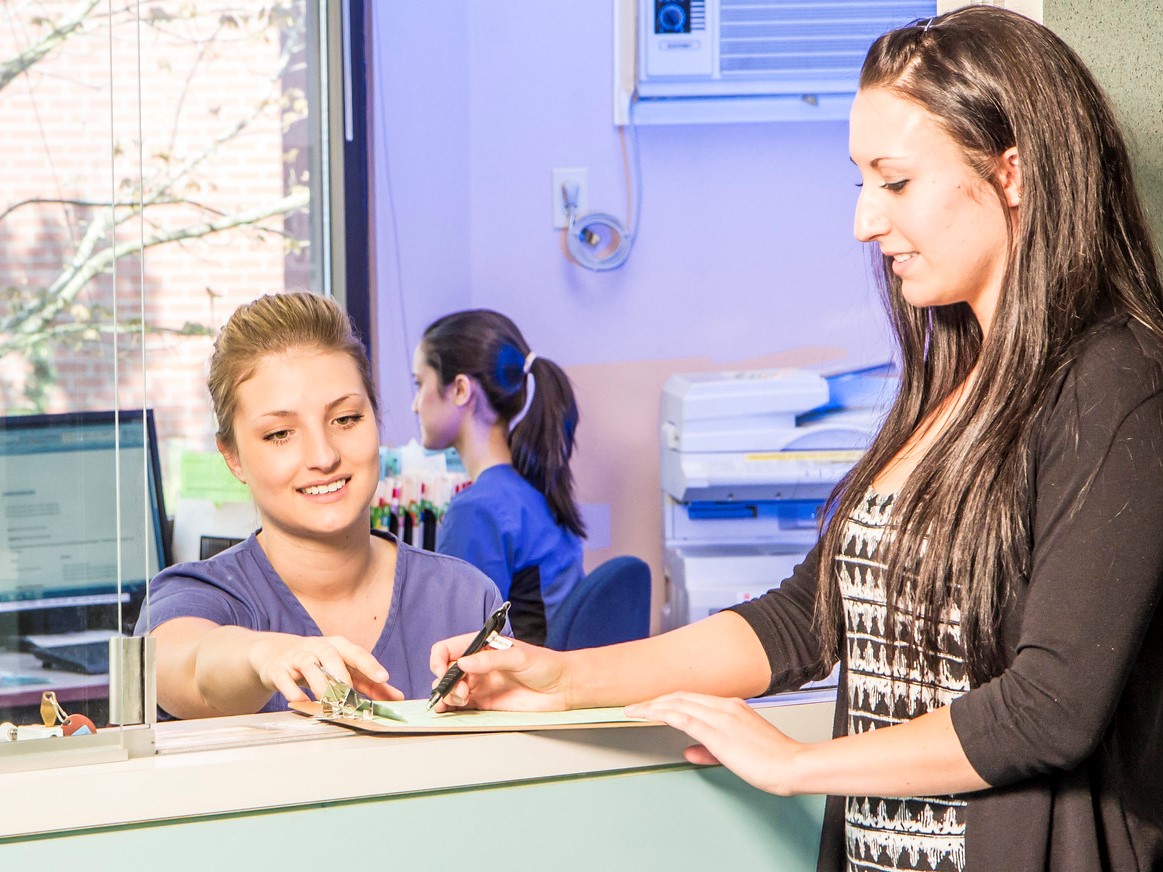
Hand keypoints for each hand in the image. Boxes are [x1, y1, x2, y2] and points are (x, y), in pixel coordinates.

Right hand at [248, 634, 401, 703]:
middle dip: (342, 675)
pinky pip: (284, 677)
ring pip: (309, 666)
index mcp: (337, 646)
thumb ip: (369, 683)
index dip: (370, 665)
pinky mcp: (278, 669)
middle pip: (332, 656)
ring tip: (329, 702)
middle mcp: (317, 647)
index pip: (356, 653)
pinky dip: (291, 689)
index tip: (383, 677)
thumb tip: (396, 697)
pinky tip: (299, 700)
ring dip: (320, 685)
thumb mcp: (342, 668)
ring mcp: (296, 657)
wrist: (274, 654)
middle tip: (351, 694)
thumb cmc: (317, 662)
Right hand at [429, 633, 570, 711]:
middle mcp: (478, 664)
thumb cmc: (546, 665)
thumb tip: (463, 663)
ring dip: (447, 695)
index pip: (449, 648)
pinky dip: (450, 707)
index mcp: (483, 646)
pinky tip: (448, 709)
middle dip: (445, 681)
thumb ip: (491, 659)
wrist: (563, 688)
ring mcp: (480, 683)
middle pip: (446, 671)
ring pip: (451, 689)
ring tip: (460, 700)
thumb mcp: (519, 657)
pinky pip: (460, 705)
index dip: (440, 659)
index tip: (443, 670)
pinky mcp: (485, 702)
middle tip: (460, 691)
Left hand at [624, 693, 803, 795]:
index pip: (691, 698)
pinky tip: (649, 715)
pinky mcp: (718, 731)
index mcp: (732, 707)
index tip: (651, 705)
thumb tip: (689, 751)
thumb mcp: (737, 752)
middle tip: (634, 706)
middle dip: (655, 700)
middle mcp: (725, 706)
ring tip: (634, 710)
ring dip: (653, 706)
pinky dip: (662, 713)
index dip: (668, 700)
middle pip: (681, 697)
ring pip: (678, 703)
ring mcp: (721, 716)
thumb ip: (710, 750)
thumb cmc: (773, 760)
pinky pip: (684, 717)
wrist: (792, 765)